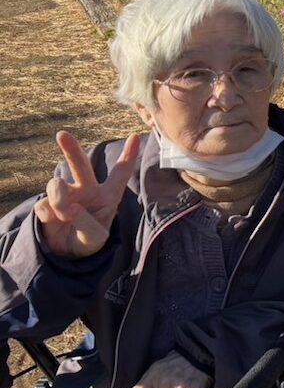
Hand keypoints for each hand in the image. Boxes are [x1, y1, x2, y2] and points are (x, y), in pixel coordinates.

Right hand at [33, 131, 141, 258]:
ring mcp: (66, 194)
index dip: (129, 156)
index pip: (120, 173)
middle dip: (72, 150)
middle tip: (62, 135)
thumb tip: (70, 207)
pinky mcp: (46, 203)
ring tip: (65, 215)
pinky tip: (54, 222)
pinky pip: (44, 204)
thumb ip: (86, 223)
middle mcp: (87, 189)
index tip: (136, 136)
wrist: (66, 252)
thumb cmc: (88, 239)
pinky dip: (48, 215)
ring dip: (59, 199)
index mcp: (107, 196)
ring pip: (57, 185)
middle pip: (81, 166)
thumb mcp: (95, 237)